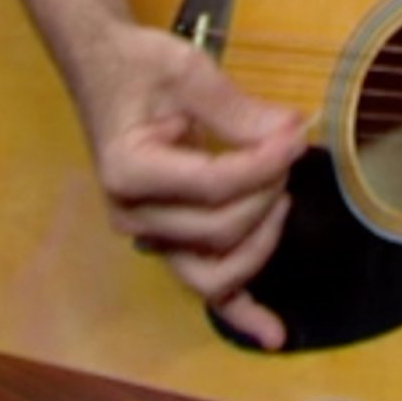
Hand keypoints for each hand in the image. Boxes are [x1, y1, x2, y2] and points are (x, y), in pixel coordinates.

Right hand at [71, 21, 307, 348]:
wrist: (105, 69)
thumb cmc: (140, 67)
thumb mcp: (189, 73)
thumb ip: (238, 111)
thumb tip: (292, 133)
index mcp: (128, 172)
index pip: (213, 185)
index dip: (265, 164)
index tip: (296, 135)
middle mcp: (132, 215)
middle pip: (219, 230)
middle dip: (266, 192)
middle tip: (288, 148)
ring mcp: (148, 235)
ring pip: (214, 270)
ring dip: (259, 243)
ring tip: (282, 199)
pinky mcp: (168, 241)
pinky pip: (205, 288)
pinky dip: (240, 312)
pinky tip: (272, 334)